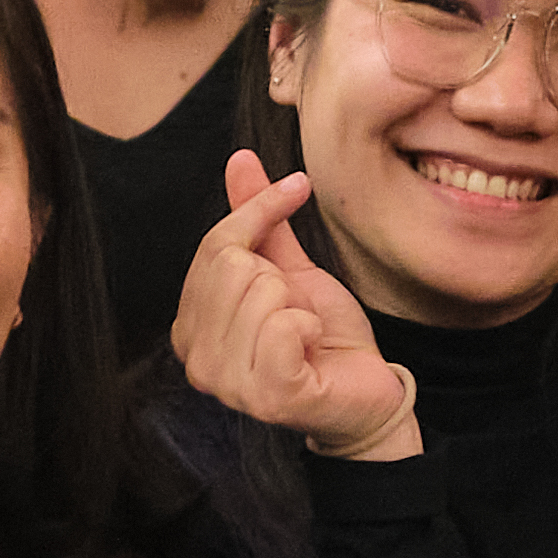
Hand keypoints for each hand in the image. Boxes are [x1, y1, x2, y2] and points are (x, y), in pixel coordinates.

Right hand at [174, 154, 416, 458]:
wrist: (367, 391)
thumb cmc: (325, 335)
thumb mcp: (290, 268)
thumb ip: (259, 220)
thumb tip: (241, 159)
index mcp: (191, 327)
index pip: (213, 246)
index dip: (258, 211)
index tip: (297, 189)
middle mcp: (196, 361)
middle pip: (232, 266)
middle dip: (280, 276)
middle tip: (296, 308)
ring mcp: (227, 384)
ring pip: (260, 293)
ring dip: (298, 306)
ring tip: (304, 333)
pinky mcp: (266, 398)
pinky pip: (284, 327)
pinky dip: (310, 326)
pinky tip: (312, 348)